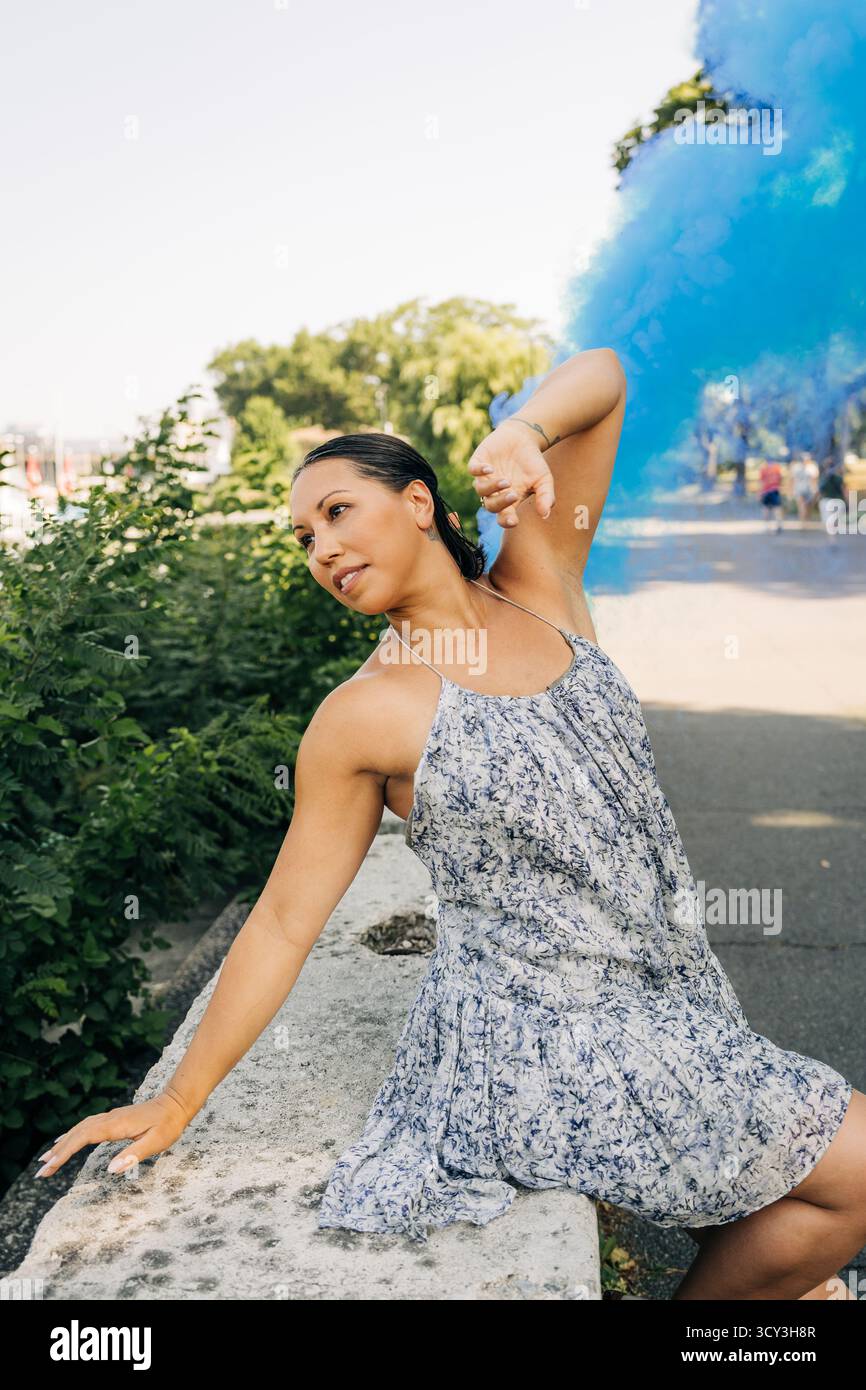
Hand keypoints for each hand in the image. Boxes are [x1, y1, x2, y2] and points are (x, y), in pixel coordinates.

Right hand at [34, 1087, 192, 1179]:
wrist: (176, 1103)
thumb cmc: (168, 1125)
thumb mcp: (157, 1143)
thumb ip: (134, 1155)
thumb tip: (110, 1170)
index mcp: (116, 1125)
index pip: (82, 1139)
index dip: (63, 1153)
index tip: (48, 1168)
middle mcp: (109, 1119)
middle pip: (76, 1134)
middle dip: (57, 1153)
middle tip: (40, 1172)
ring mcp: (110, 1118)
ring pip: (79, 1129)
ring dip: (62, 1144)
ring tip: (46, 1160)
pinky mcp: (113, 1119)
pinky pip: (86, 1127)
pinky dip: (72, 1135)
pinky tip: (65, 1140)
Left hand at [467, 419, 555, 527]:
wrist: (524, 437)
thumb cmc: (533, 462)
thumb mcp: (544, 480)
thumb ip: (545, 497)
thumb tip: (545, 515)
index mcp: (509, 501)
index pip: (504, 517)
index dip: (507, 521)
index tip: (514, 521)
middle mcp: (494, 492)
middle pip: (491, 506)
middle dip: (501, 503)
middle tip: (513, 495)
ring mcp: (484, 478)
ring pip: (480, 490)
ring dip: (492, 488)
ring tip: (506, 481)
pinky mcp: (478, 462)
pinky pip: (473, 470)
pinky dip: (479, 471)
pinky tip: (490, 469)